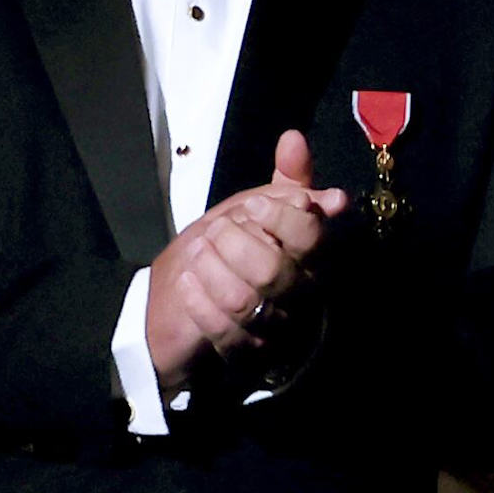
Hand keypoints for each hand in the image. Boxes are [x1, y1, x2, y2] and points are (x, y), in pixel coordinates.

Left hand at [145, 129, 351, 393]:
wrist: (181, 305)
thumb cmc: (228, 252)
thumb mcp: (255, 210)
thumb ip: (282, 180)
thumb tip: (294, 138)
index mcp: (311, 257)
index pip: (312, 238)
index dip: (281, 218)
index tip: (253, 206)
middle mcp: (300, 296)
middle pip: (275, 271)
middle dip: (236, 244)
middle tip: (215, 232)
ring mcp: (273, 328)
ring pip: (246, 302)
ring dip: (213, 272)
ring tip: (197, 256)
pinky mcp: (244, 354)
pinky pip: (222, 330)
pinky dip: (200, 301)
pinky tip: (188, 283)